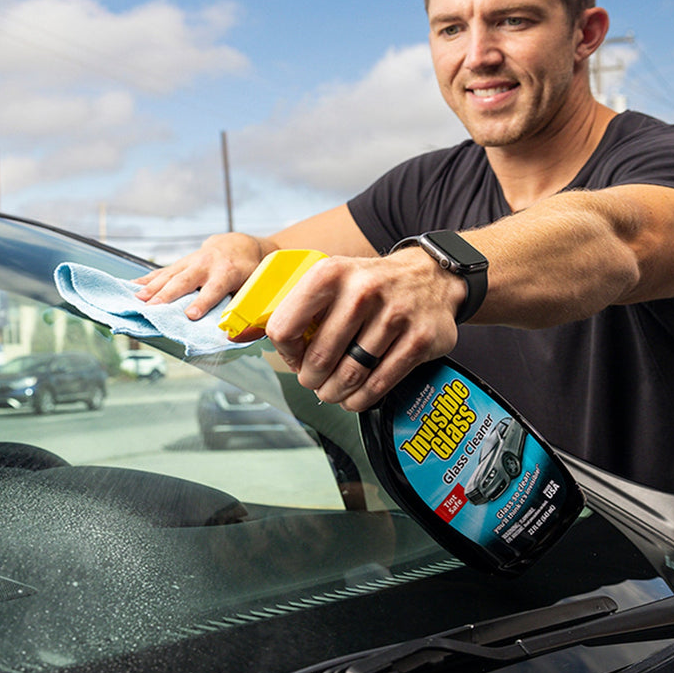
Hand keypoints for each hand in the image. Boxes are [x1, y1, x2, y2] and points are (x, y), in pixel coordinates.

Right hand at [134, 232, 269, 319]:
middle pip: (184, 281)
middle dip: (167, 295)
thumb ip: (241, 305)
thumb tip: (234, 332)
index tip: (190, 315)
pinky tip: (133, 286)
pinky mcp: (181, 262)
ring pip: (170, 275)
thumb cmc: (246, 271)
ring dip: (152, 287)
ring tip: (137, 299)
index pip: (213, 289)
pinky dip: (147, 279)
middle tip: (151, 307)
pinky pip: (162, 271)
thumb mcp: (252, 286)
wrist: (238, 246)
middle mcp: (207, 264)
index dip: (202, 302)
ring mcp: (191, 261)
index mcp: (227, 272)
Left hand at [264, 249, 464, 411]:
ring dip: (335, 392)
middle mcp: (362, 291)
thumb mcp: (331, 279)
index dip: (286, 352)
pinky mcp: (419, 340)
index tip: (295, 358)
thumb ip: (294, 305)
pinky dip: (362, 398)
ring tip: (332, 392)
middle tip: (314, 382)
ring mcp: (394, 315)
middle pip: (319, 358)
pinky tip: (356, 397)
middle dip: (311, 379)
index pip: (285, 328)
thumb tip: (240, 334)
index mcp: (330, 274)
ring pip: (349, 375)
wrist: (432, 276)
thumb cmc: (370, 285)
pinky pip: (379, 383)